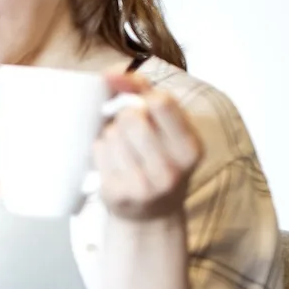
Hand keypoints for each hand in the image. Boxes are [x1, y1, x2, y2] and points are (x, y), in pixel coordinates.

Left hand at [94, 73, 202, 220]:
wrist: (151, 215)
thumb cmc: (159, 161)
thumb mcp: (169, 130)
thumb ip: (145, 93)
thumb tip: (111, 72)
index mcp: (190, 148)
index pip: (161, 102)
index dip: (144, 96)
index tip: (142, 104)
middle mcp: (170, 170)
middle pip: (130, 117)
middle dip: (126, 118)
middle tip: (133, 133)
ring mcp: (143, 185)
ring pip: (111, 134)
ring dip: (112, 136)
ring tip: (125, 151)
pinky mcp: (116, 194)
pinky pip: (98, 151)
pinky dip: (101, 151)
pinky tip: (113, 163)